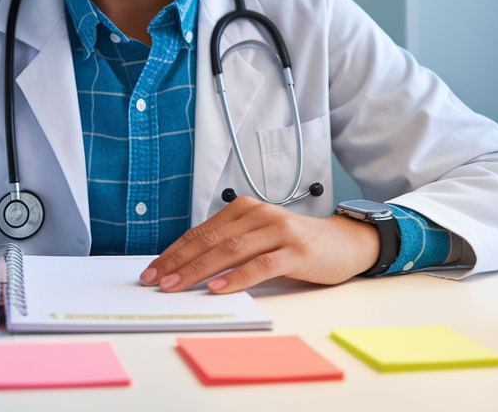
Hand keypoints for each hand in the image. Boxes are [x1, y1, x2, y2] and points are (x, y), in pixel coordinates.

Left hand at [139, 196, 379, 292]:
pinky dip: (237, 277)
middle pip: (209, 240)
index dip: (173, 251)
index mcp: (243, 209)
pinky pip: (261, 264)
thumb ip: (230, 246)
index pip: (200, 232)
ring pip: (230, 251)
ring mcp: (278, 231)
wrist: (345, 242)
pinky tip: (218, 288)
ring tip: (176, 285)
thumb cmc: (295, 244)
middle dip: (178, 261)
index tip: (152, 269)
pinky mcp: (296, 250)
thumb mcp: (258, 238)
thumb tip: (187, 268)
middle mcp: (258, 215)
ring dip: (199, 270)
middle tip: (155, 279)